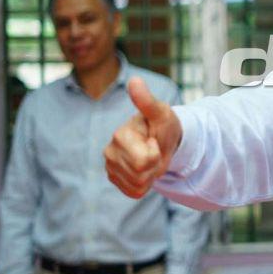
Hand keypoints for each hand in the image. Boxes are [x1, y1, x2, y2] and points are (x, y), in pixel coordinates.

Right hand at [104, 77, 181, 198]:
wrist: (162, 138)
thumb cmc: (162, 124)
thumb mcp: (160, 112)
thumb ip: (146, 100)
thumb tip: (135, 80)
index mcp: (120, 136)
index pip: (144, 161)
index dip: (156, 153)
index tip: (153, 140)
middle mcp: (110, 151)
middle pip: (141, 175)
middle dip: (154, 164)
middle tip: (154, 149)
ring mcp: (110, 166)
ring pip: (138, 185)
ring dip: (150, 174)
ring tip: (150, 157)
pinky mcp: (115, 178)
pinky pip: (134, 192)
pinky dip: (145, 184)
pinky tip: (144, 169)